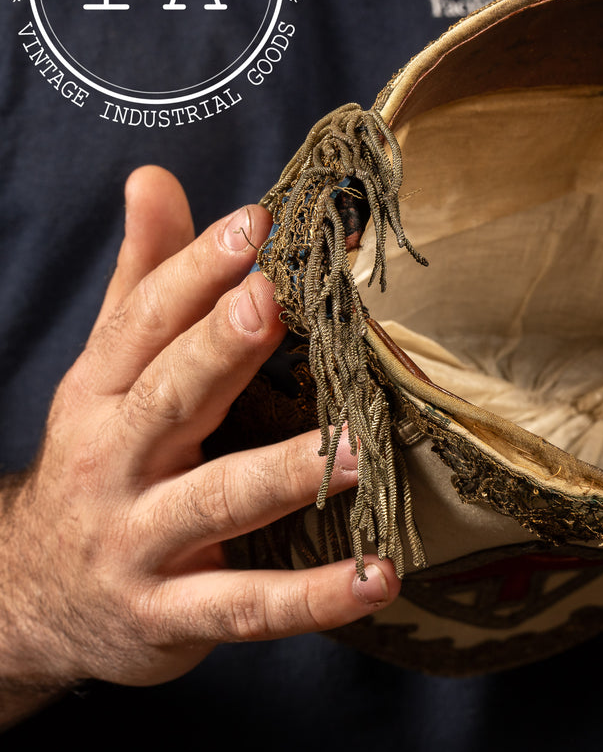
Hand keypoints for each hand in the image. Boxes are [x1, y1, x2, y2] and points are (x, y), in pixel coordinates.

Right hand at [0, 167, 399, 726]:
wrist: (30, 602)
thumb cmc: (101, 461)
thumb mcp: (107, 373)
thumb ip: (143, 282)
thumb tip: (152, 177)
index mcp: (102, 394)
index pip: (146, 320)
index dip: (197, 268)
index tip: (257, 223)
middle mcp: (113, 461)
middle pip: (170, 396)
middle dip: (218, 347)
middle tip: (275, 302)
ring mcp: (140, 542)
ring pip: (214, 501)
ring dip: (288, 473)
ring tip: (362, 447)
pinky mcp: (170, 614)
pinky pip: (246, 604)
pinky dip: (314, 597)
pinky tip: (379, 575)